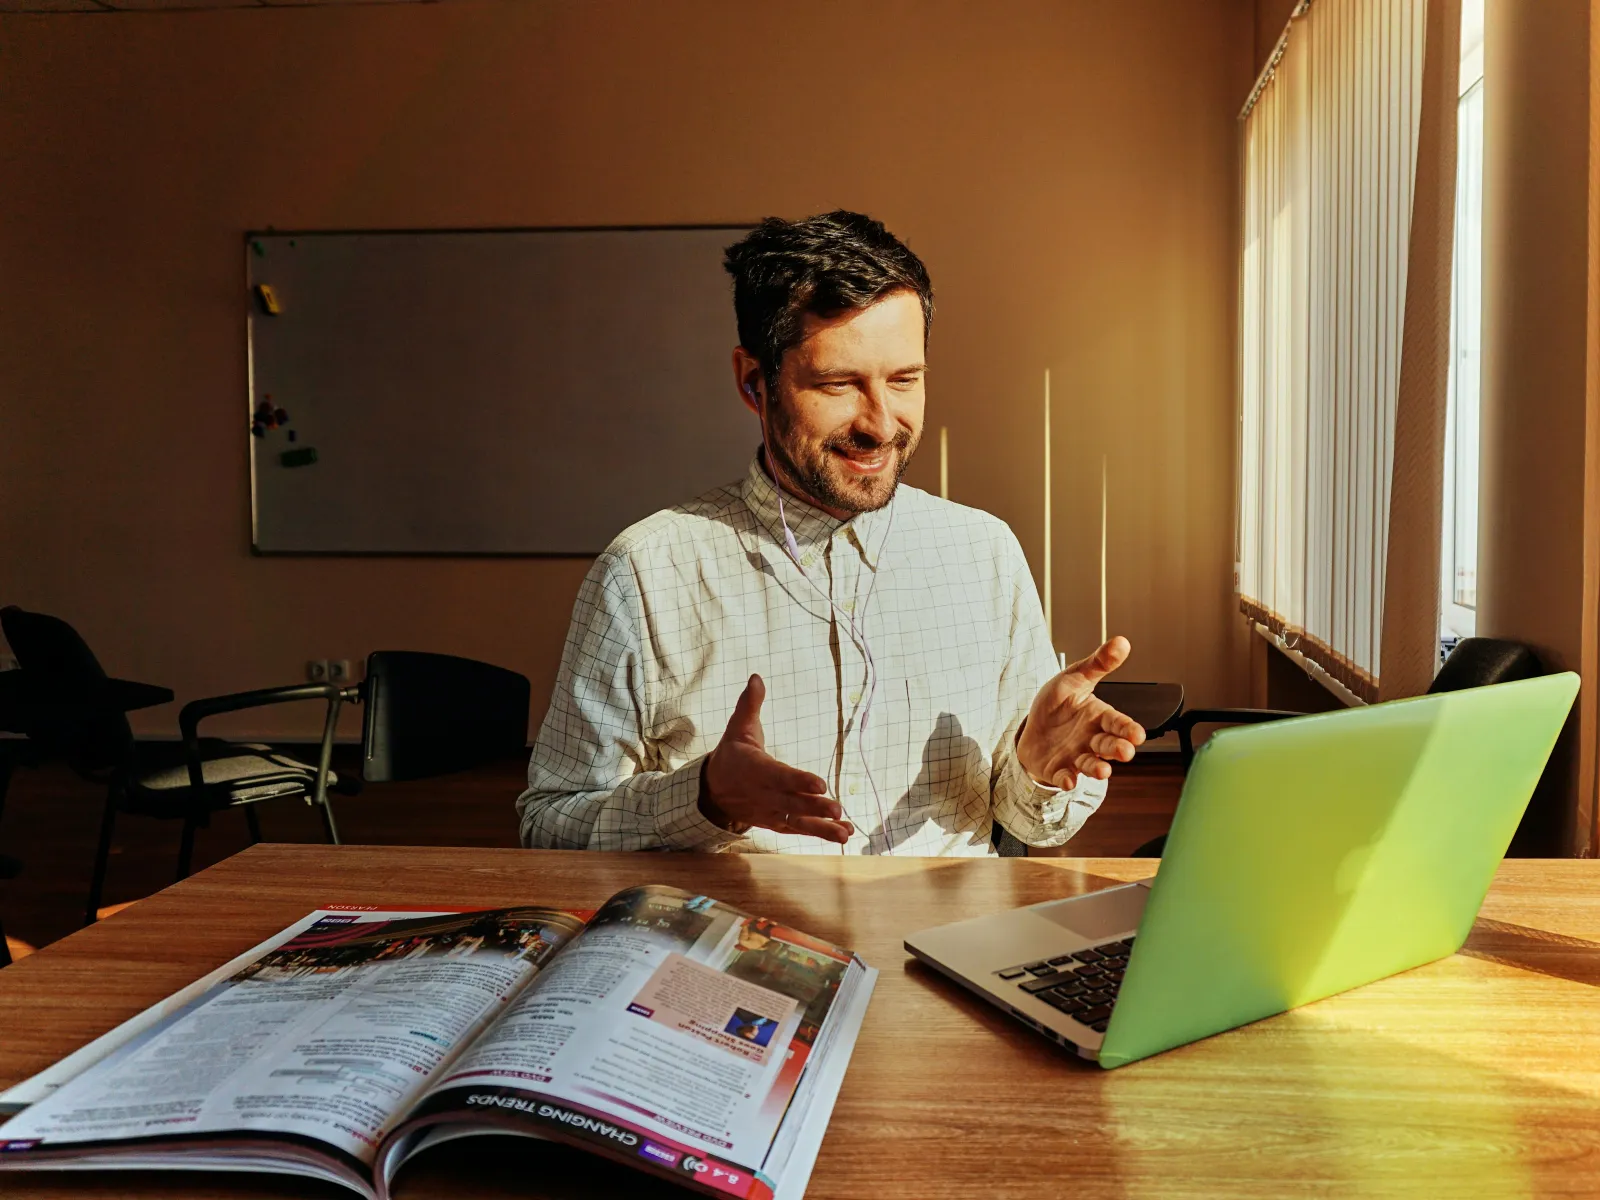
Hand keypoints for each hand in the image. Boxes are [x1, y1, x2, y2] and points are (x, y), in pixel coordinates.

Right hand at [699, 674, 854, 842]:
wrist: (713, 790)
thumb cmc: (733, 754)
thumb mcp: (737, 727)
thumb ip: (750, 705)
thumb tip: (756, 677)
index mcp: (756, 769)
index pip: (779, 776)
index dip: (799, 781)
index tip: (821, 784)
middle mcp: (764, 794)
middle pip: (792, 802)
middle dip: (815, 807)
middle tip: (838, 809)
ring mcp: (771, 811)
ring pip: (798, 821)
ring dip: (823, 828)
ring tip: (845, 832)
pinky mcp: (777, 822)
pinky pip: (799, 830)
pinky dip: (820, 832)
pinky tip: (843, 833)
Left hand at [1016, 636, 1145, 789]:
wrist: (1031, 727)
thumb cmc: (1058, 704)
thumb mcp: (1074, 678)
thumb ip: (1097, 664)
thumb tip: (1121, 642)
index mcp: (1099, 717)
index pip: (1118, 723)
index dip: (1128, 729)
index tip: (1137, 734)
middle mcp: (1092, 739)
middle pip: (1109, 746)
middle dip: (1118, 750)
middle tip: (1126, 752)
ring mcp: (1076, 756)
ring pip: (1091, 765)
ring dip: (1097, 769)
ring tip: (1102, 771)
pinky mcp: (1058, 769)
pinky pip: (1064, 776)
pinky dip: (1067, 780)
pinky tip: (1068, 780)